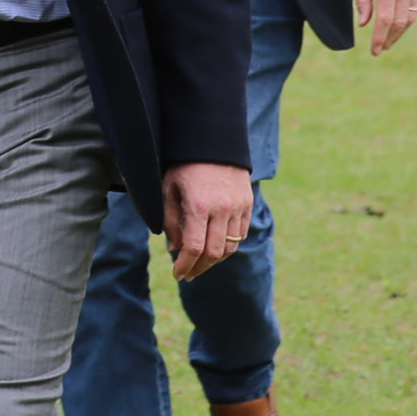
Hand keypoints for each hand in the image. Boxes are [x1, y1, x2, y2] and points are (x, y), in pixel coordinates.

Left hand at [162, 161, 253, 280]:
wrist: (214, 141)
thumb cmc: (185, 165)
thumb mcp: (169, 189)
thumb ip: (169, 221)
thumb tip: (174, 249)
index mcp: (198, 206)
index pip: (193, 248)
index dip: (184, 266)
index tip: (177, 274)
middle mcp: (221, 209)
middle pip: (214, 253)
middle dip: (199, 268)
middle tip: (187, 275)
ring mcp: (238, 207)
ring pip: (230, 247)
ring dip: (214, 261)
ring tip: (200, 264)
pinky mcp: (247, 205)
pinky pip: (241, 235)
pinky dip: (228, 247)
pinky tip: (215, 249)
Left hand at [351, 0, 416, 53]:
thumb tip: (364, 24)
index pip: (385, 19)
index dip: (379, 37)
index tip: (374, 50)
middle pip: (399, 21)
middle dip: (390, 38)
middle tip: (380, 50)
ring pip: (411, 16)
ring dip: (400, 32)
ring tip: (389, 42)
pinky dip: (408, 19)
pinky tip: (398, 26)